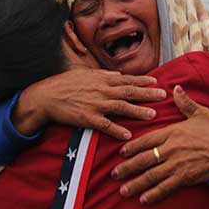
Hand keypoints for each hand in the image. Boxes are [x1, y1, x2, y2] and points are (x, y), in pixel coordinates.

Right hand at [14, 69, 166, 139]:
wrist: (45, 96)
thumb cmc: (64, 84)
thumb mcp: (85, 74)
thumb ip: (103, 75)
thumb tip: (118, 74)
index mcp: (102, 79)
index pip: (127, 79)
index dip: (143, 80)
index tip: (157, 81)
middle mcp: (102, 90)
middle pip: (129, 92)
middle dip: (148, 93)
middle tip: (163, 95)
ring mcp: (95, 104)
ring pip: (121, 107)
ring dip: (138, 111)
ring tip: (153, 115)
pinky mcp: (87, 118)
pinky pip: (105, 125)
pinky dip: (116, 130)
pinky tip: (128, 134)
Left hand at [112, 85, 208, 203]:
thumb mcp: (201, 114)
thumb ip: (185, 103)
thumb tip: (176, 88)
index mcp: (173, 132)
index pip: (147, 140)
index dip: (133, 147)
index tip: (122, 152)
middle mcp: (172, 149)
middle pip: (145, 159)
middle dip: (128, 167)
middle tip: (114, 174)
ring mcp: (178, 164)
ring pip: (152, 175)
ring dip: (136, 183)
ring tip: (123, 190)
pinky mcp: (185, 177)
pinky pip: (166, 187)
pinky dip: (154, 194)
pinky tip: (143, 200)